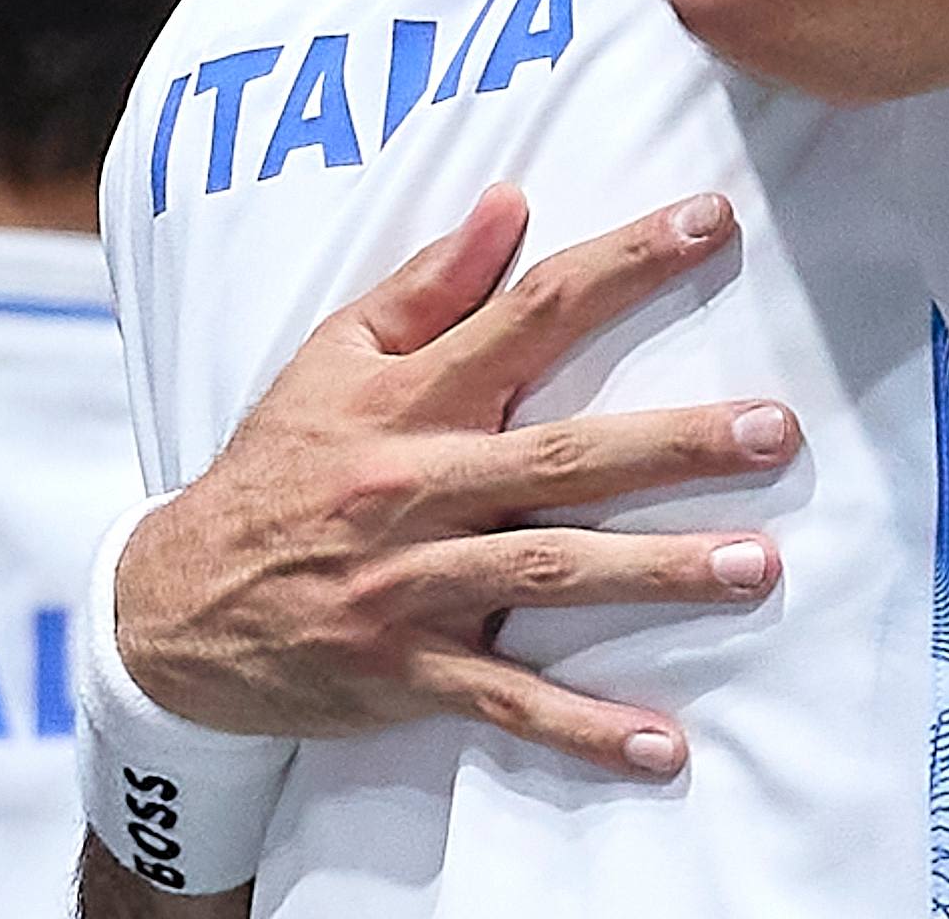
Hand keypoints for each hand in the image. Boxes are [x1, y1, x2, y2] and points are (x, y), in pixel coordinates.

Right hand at [111, 185, 802, 775]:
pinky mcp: (408, 672)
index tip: (710, 220)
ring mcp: (413, 584)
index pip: (530, 312)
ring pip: (547, 572)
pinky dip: (582, 730)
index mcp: (407, 398)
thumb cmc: (279, 466)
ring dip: (655, 573)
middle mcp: (416, 484)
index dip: (623, 264)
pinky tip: (663, 747)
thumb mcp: (333, 358)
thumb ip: (430, 284)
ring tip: (756, 567)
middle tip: (776, 429)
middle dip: (673, 443)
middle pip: (561, 454)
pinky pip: (506, 702)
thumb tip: (512, 201)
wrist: (172, 606)